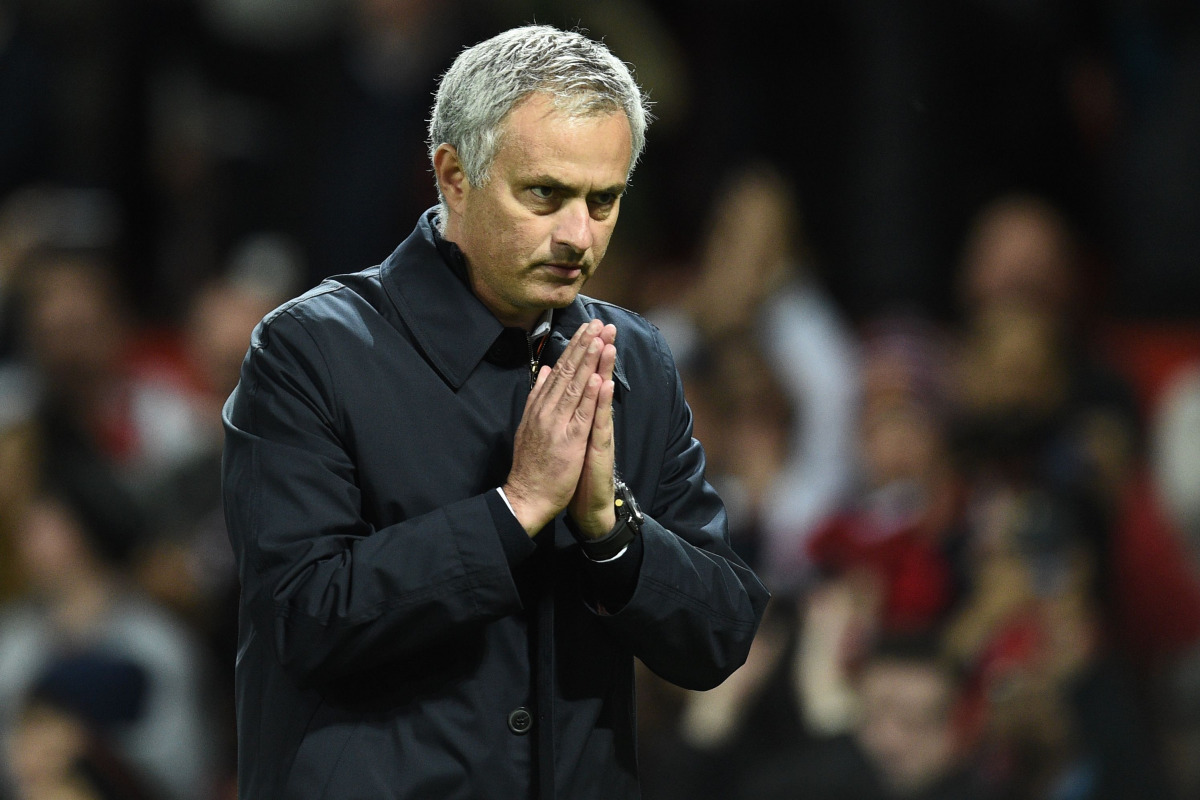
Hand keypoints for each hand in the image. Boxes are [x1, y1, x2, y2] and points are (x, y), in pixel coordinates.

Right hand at [504, 320, 609, 535]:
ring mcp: (557, 425)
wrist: (525, 496)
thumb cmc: (531, 463)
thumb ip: (539, 395)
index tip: (587, 328)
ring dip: (588, 362)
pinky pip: (582, 415)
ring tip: (600, 339)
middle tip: (598, 323)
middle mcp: (547, 410)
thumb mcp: (530, 423)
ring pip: (575, 387)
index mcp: (540, 405)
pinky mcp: (569, 442)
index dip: (575, 347)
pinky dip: (589, 396)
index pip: (560, 369)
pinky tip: (597, 378)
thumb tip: (547, 370)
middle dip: (584, 345)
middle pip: (568, 372)